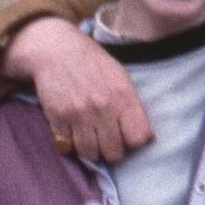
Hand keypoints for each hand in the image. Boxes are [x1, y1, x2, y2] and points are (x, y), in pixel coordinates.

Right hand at [3, 17, 155, 163]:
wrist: (55, 50)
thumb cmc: (93, 65)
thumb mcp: (121, 78)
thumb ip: (133, 106)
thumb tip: (148, 138)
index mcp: (123, 97)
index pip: (138, 138)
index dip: (134, 142)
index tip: (127, 137)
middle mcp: (103, 108)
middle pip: (114, 153)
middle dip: (112, 151)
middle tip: (107, 141)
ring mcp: (79, 114)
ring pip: (90, 154)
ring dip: (91, 151)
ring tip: (90, 139)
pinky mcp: (57, 117)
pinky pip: (67, 146)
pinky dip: (69, 144)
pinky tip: (72, 133)